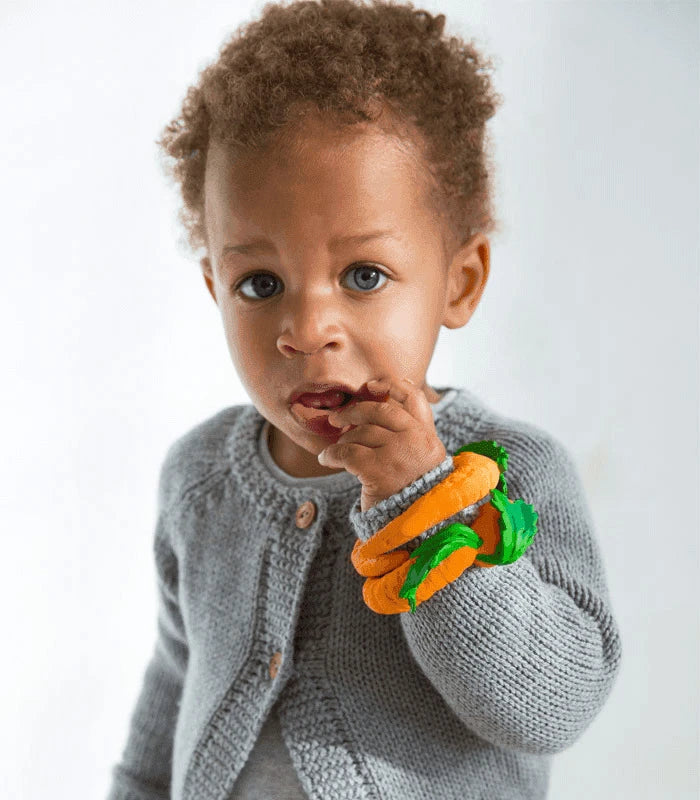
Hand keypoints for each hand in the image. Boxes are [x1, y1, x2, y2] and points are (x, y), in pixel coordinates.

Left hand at [318, 377, 446, 511]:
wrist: (416, 528)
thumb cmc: (411, 493)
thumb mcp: (419, 460)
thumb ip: (406, 436)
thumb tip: (372, 409)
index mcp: (428, 436)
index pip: (414, 399)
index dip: (392, 385)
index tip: (372, 384)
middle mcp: (417, 440)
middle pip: (380, 410)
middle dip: (354, 411)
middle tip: (337, 418)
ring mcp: (399, 454)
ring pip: (362, 432)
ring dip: (343, 438)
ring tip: (336, 448)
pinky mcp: (379, 471)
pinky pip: (347, 453)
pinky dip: (331, 454)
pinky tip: (326, 459)